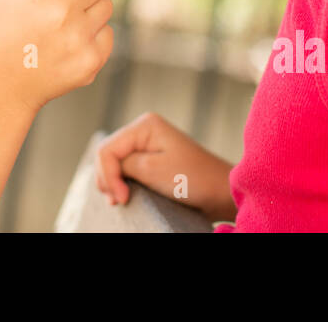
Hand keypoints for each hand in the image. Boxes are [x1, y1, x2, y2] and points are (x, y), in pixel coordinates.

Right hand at [94, 111, 236, 222]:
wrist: (220, 191)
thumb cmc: (192, 179)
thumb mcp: (152, 170)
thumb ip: (124, 165)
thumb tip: (107, 168)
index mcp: (144, 125)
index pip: (107, 149)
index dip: (108, 175)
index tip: (122, 199)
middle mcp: (143, 130)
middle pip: (108, 154)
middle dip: (107, 179)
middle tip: (118, 202)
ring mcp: (147, 144)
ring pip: (114, 162)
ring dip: (112, 182)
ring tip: (120, 201)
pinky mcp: (151, 159)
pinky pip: (125, 168)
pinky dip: (121, 182)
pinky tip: (124, 194)